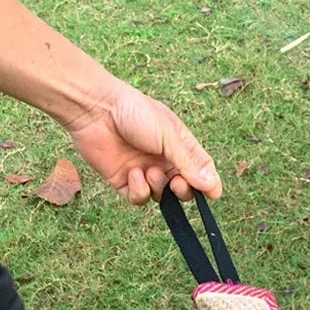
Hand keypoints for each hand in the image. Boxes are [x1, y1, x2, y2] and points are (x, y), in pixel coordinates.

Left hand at [63, 78, 221, 205]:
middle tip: (176, 183)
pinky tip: (133, 173)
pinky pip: (139, 198)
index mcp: (178, 145)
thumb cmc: (135, 113)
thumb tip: (212, 186)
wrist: (96, 110)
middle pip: (183, 188)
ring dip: (158, 187)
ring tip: (149, 171)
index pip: (200, 169)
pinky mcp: (124, 181)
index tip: (213, 194)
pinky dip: (139, 190)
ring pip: (161, 196)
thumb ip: (189, 163)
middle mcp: (163, 160)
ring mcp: (144, 172)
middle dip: (183, 190)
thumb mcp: (168, 136)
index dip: (208, 183)